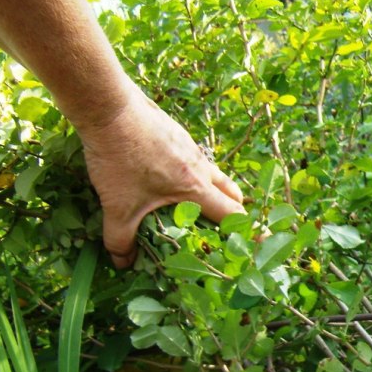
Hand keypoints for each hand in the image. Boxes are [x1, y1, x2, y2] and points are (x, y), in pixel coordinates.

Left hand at [79, 84, 245, 267]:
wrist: (109, 108)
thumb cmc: (119, 159)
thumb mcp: (117, 205)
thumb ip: (120, 238)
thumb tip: (123, 262)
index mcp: (195, 188)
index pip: (232, 214)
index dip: (247, 230)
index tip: (262, 240)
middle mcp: (200, 167)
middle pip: (231, 192)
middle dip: (234, 210)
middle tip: (227, 227)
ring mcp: (190, 147)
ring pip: (214, 173)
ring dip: (214, 190)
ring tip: (198, 204)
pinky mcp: (176, 134)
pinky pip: (195, 159)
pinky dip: (193, 172)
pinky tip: (169, 177)